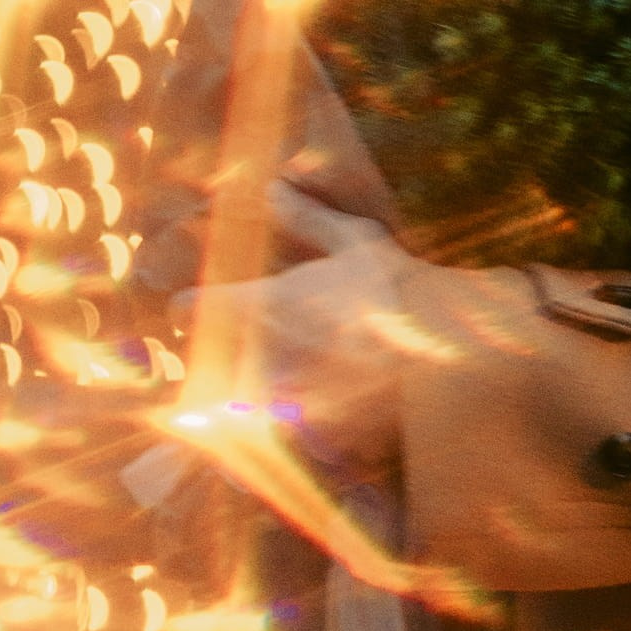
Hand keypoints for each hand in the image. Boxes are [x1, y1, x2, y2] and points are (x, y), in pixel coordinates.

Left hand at [178, 182, 412, 466]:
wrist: (439, 345)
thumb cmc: (397, 284)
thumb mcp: (355, 239)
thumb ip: (307, 217)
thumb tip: (274, 188)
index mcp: (261, 303)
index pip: (190, 309)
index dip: (191, 310)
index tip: (194, 312)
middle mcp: (258, 353)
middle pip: (203, 368)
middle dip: (211, 365)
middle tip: (230, 360)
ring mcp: (281, 398)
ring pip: (231, 410)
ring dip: (240, 404)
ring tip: (266, 397)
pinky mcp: (307, 435)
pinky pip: (276, 442)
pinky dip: (282, 437)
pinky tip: (303, 426)